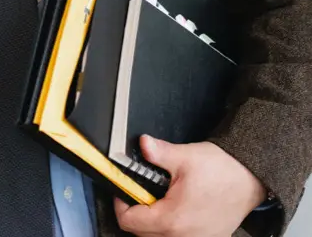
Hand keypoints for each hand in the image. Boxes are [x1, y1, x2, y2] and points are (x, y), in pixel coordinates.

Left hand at [114, 135, 266, 236]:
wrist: (250, 178)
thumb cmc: (222, 170)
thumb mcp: (185, 157)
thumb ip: (159, 153)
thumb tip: (142, 144)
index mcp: (173, 218)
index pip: (130, 222)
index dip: (122, 203)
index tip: (125, 190)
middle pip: (142, 234)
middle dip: (137, 213)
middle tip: (141, 192)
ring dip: (153, 223)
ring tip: (159, 201)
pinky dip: (170, 228)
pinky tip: (175, 210)